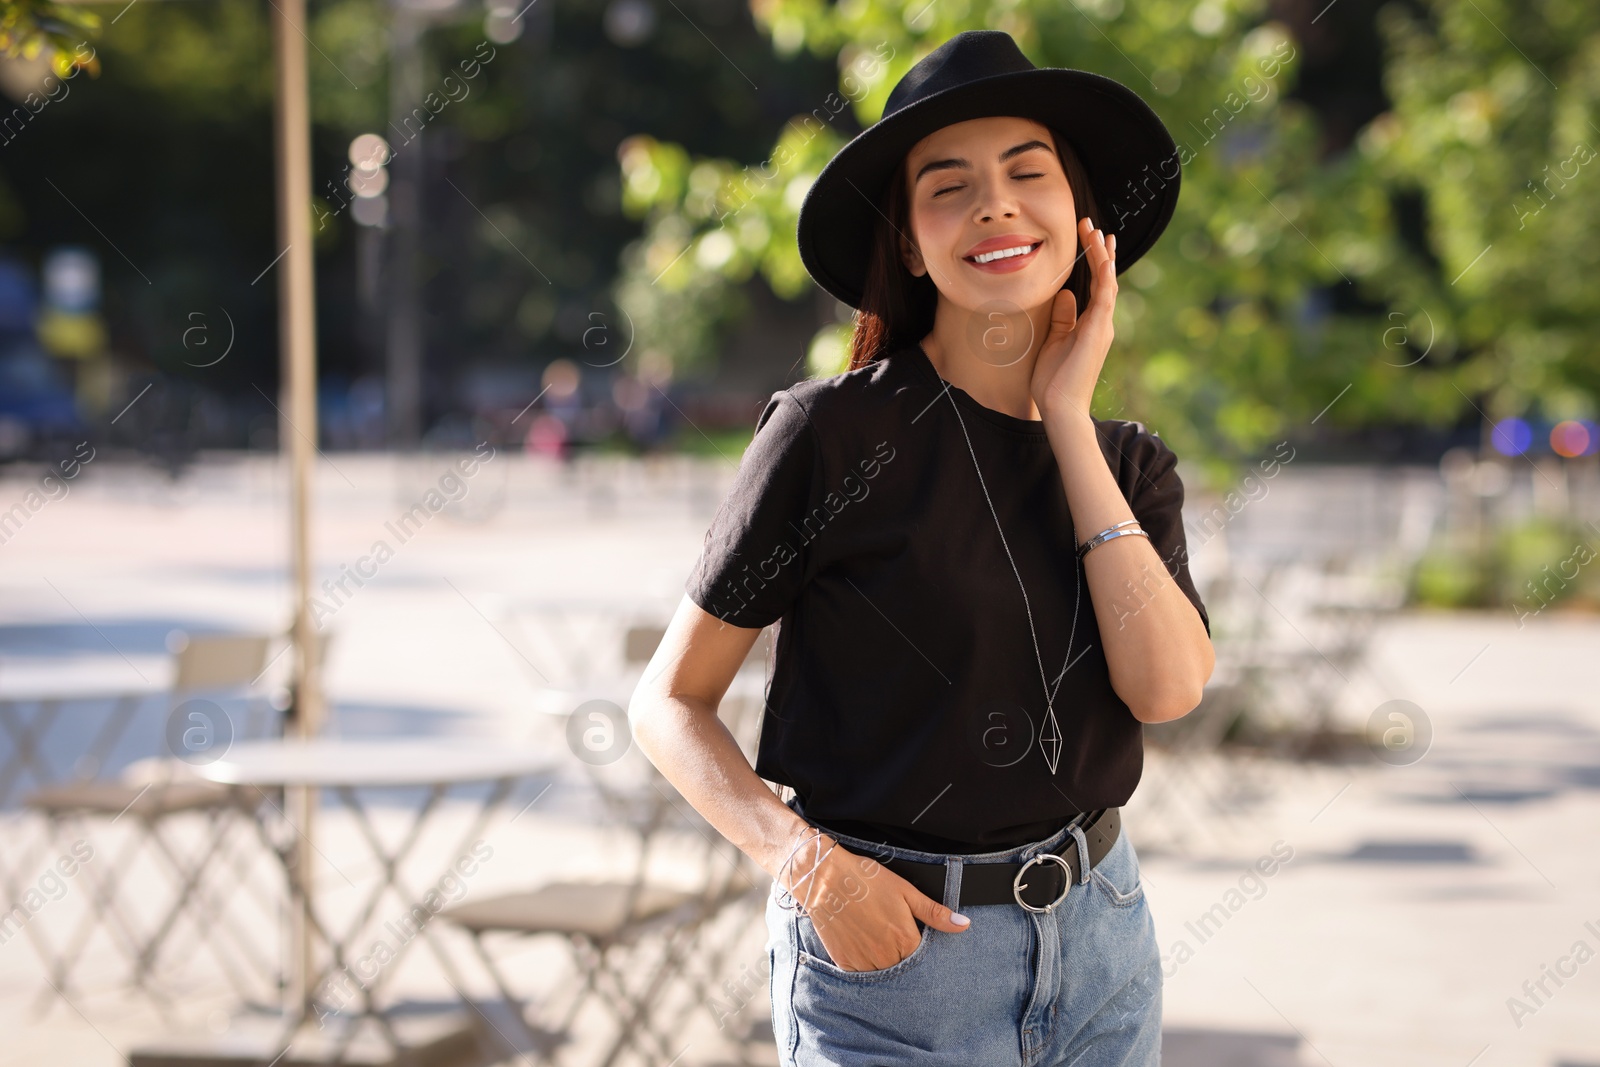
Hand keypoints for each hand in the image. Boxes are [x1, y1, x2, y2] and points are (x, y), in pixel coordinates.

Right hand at [789, 835, 969, 971]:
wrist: (824, 878)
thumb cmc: (866, 880)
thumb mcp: (905, 891)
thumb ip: (934, 913)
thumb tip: (963, 925)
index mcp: (904, 939)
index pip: (921, 957)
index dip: (916, 943)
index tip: (906, 930)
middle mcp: (885, 956)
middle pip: (901, 966)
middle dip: (899, 953)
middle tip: (886, 929)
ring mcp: (863, 961)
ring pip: (881, 972)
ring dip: (882, 960)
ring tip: (872, 934)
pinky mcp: (844, 962)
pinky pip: (860, 973)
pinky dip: (862, 961)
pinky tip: (859, 940)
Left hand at [1030, 216, 1117, 420]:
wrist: (1060, 407)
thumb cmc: (1054, 380)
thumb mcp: (1055, 340)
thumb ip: (1062, 318)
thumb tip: (1065, 294)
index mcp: (1091, 324)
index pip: (1094, 285)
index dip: (1093, 260)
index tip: (1090, 237)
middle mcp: (1101, 322)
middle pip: (1104, 279)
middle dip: (1100, 251)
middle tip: (1094, 226)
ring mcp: (1102, 326)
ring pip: (1106, 283)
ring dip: (1102, 256)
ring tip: (1097, 232)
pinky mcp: (1098, 331)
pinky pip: (1104, 297)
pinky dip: (1104, 275)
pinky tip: (1103, 257)